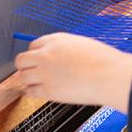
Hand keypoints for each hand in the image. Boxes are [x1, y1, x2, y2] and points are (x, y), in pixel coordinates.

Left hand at [15, 33, 131, 113]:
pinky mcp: (48, 90)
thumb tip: (61, 57)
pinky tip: (37, 91)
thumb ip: (67, 49)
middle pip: (21, 60)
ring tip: (34, 83)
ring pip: (22, 76)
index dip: (35, 54)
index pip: (33, 45)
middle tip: (30, 71)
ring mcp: (45, 72)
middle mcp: (47, 54)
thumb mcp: (83, 45)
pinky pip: (30, 91)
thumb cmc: (104, 61)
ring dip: (26, 80)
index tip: (38, 60)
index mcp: (57, 40)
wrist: (109, 75)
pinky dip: (32, 92)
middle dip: (25, 66)